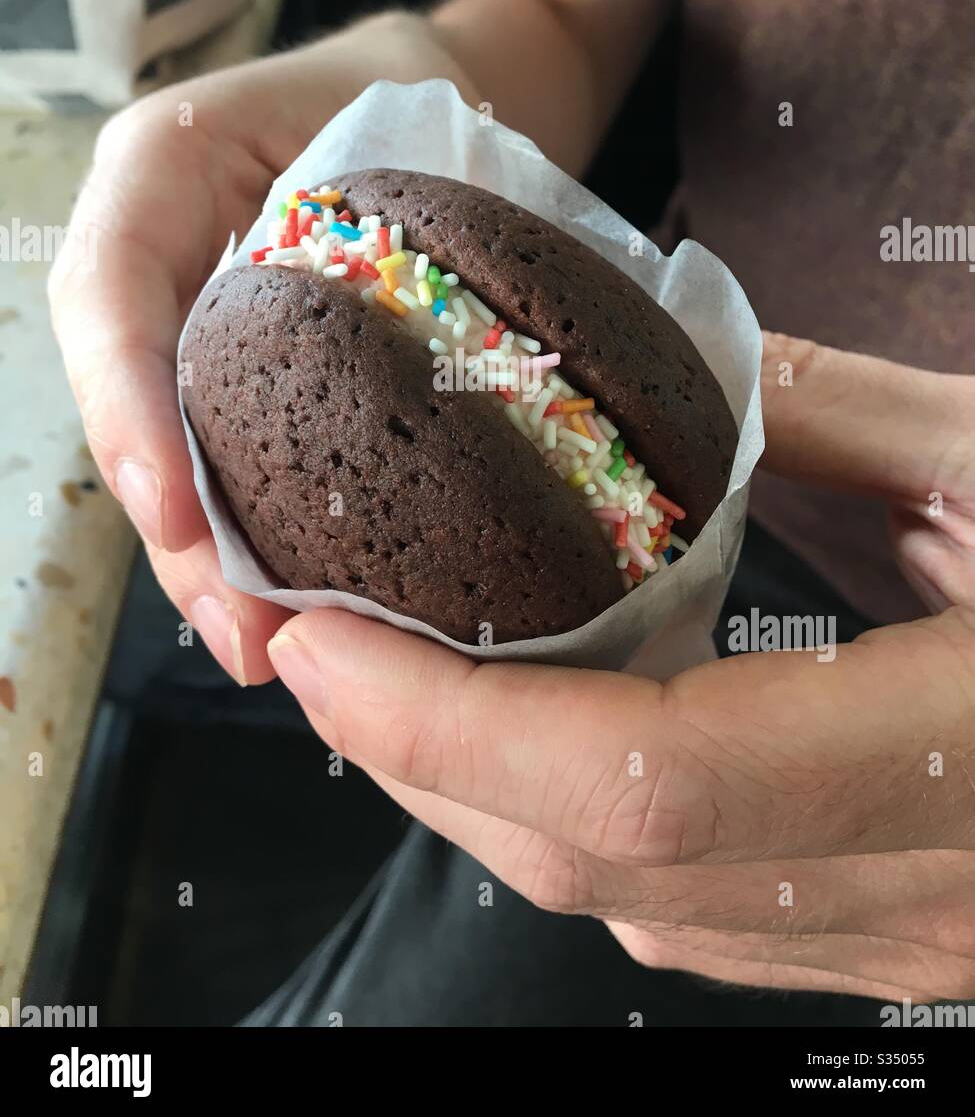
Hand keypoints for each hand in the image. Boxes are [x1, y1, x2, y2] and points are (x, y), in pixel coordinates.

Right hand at [49, 15, 477, 683]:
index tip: (181, 520)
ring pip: (175, 449)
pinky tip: (297, 607)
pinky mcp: (242, 371)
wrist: (460, 93)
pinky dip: (257, 533)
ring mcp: (191, 317)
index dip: (129, 416)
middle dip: (177, 532)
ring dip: (211, 559)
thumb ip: (345, 234)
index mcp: (160, 169)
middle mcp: (155, 250)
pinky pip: (229, 455)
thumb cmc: (423, 96)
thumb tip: (363, 406)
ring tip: (268, 653)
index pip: (107, 296)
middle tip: (244, 637)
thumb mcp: (386, 127)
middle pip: (130, 404)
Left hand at [266, 333, 974, 999]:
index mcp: (964, 746)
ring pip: (634, 906)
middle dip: (420, 762)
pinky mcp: (904, 923)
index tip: (318, 635)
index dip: (453, 723)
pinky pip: (696, 909)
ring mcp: (917, 930)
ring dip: (483, 802)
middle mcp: (929, 881)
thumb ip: (831, 412)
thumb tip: (670, 361)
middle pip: (603, 866)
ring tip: (398, 677)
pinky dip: (575, 826)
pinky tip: (539, 732)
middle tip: (318, 638)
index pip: (644, 783)